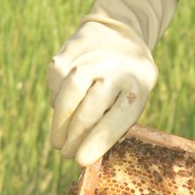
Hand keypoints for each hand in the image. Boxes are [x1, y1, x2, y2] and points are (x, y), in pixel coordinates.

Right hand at [47, 17, 155, 165]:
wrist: (121, 33)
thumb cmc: (127, 80)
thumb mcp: (134, 97)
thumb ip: (115, 121)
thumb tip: (86, 154)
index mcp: (140, 84)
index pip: (118, 118)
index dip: (97, 142)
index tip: (80, 161)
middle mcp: (118, 68)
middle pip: (91, 107)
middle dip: (75, 136)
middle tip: (66, 154)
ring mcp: (94, 55)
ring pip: (70, 91)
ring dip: (60, 121)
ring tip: (58, 141)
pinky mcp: (73, 47)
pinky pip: (57, 76)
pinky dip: (54, 96)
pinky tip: (59, 108)